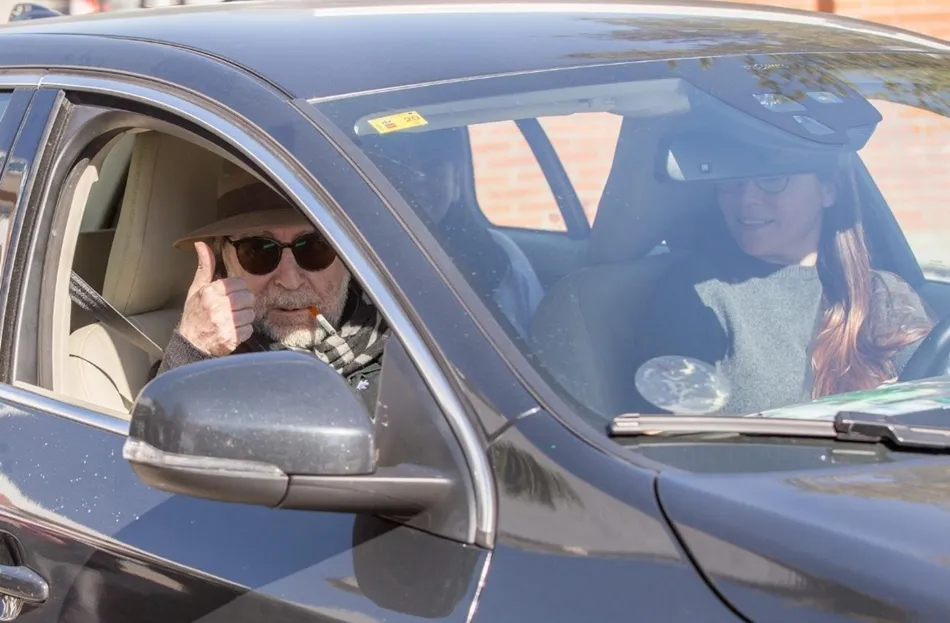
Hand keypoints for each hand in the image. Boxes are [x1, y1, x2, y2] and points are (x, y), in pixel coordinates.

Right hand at [178, 241, 255, 356]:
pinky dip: (243, 331)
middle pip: (248, 298)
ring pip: (250, 314)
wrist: (190, 343)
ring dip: (244, 318)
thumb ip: (204, 267)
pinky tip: (232, 331)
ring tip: (231, 321)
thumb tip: (201, 243)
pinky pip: (249, 329)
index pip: (239, 284)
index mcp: (209, 292)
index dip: (237, 290)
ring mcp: (224, 323)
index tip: (229, 297)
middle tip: (232, 309)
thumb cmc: (195, 314)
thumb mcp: (196, 289)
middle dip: (243, 304)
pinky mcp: (231, 337)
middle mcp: (216, 306)